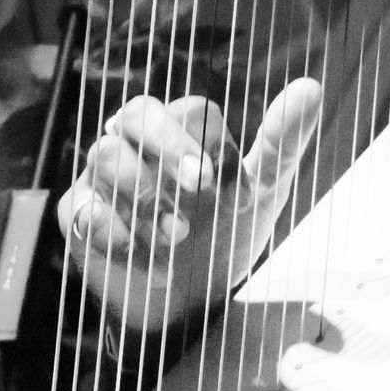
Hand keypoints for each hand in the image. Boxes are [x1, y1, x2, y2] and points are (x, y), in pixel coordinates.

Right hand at [56, 78, 321, 333]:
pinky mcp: (80, 215)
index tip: (214, 176)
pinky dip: (113, 231)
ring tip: (177, 235)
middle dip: (165, 147)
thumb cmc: (225, 234)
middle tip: (196, 187)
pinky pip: (82, 208)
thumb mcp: (262, 192)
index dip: (199, 136)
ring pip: (105, 155)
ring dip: (144, 196)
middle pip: (135, 113)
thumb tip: (310, 88)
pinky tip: (142, 255)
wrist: (192, 302)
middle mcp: (140, 144)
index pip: (187, 107)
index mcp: (185, 131)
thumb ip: (282, 142)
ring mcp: (104, 176)